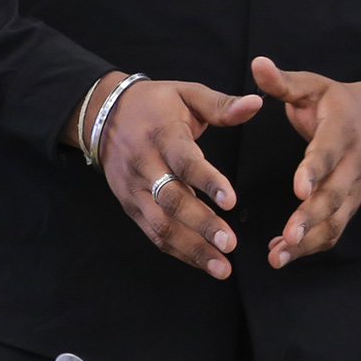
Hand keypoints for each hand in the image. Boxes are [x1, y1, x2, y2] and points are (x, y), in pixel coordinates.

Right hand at [74, 74, 260, 277]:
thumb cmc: (154, 104)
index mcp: (162, 136)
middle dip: (201, 225)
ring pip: (161, 225)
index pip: (185, 162)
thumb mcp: (186, 94)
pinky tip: (203, 263)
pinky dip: (178, 251)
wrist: (104, 114)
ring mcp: (135, 190)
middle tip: (230, 244)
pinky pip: (153, 233)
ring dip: (191, 249)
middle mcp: (145, 166)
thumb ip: (222, 104)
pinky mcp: (130, 206)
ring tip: (222, 266)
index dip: (207, 182)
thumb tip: (256, 104)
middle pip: (172, 200)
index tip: (231, 201)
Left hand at [251, 58, 360, 266]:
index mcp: (340, 132)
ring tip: (279, 256)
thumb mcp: (312, 86)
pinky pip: (334, 230)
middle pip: (335, 195)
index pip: (328, 153)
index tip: (298, 188)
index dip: (314, 170)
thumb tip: (257, 63)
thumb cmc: (336, 103)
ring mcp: (353, 188)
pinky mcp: (349, 204)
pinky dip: (312, 246)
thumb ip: (282, 82)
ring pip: (336, 220)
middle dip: (312, 217)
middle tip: (288, 236)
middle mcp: (351, 164)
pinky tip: (283, 254)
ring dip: (309, 241)